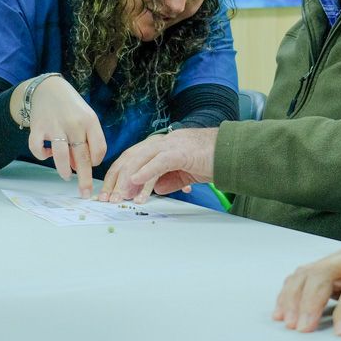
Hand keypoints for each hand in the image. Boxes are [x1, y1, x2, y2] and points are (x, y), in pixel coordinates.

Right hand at [9, 75, 106, 197]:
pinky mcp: (38, 127)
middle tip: (85, 193)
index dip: (96, 162)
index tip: (91, 165)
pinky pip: (38, 148)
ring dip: (64, 170)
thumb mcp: (85, 119)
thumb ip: (86, 141)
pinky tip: (46, 154)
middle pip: (83, 157)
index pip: (99, 150)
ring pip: (62, 157)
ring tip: (65, 176)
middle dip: (84, 179)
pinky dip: (41, 155)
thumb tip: (78, 167)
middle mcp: (74, 124)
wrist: (48, 88)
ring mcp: (55, 125)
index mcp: (90, 121)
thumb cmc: (71, 108)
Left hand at [101, 128, 216, 203]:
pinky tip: (135, 183)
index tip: (109, 193)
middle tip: (107, 198)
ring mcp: (171, 144)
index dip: (118, 175)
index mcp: (162, 145)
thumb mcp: (185, 173)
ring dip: (127, 180)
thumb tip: (155, 189)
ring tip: (119, 196)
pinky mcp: (181, 152)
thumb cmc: (212, 161)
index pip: (132, 157)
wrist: (233, 152)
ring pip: (140, 159)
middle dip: (115, 179)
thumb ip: (169, 179)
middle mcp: (163, 141)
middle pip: (130, 157)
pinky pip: (158, 162)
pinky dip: (145, 172)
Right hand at [274, 232, 340, 334]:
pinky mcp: (322, 266)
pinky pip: (299, 276)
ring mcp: (333, 260)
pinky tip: (281, 313)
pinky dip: (287, 294)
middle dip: (310, 301)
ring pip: (306, 273)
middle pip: (323, 273)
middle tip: (303, 329)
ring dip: (293, 298)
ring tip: (288, 324)